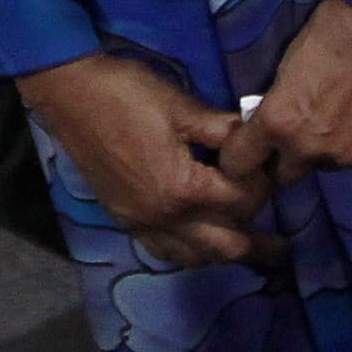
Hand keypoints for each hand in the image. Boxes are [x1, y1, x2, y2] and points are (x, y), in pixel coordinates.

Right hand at [16, 52, 274, 266]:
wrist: (70, 94)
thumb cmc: (128, 94)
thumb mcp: (182, 106)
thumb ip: (223, 129)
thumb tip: (256, 137)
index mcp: (183, 188)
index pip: (240, 202)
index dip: (262, 187)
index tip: (272, 172)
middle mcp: (164, 217)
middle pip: (224, 245)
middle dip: (255, 242)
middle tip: (281, 242)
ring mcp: (141, 222)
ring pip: (193, 257)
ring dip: (223, 253)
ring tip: (247, 247)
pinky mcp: (125, 219)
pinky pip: (163, 252)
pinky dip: (189, 253)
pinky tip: (199, 243)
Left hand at [217, 0, 351, 187]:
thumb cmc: (333, 30)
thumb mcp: (288, 65)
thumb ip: (279, 103)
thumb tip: (276, 120)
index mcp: (279, 123)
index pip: (239, 162)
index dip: (241, 155)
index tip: (248, 148)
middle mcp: (309, 149)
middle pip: (284, 176)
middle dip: (286, 159)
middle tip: (299, 132)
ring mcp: (347, 158)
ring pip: (326, 166)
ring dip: (325, 151)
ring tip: (342, 117)